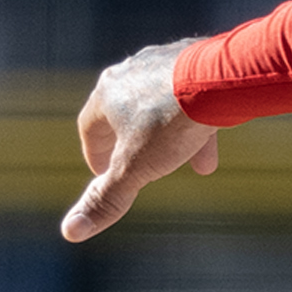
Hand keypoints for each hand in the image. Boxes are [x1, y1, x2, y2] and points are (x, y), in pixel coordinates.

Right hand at [62, 39, 218, 241]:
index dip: (94, 152)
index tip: (101, 171)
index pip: (90, 126)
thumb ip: (108, 198)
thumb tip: (70, 232)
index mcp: (106, 94)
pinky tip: (212, 142)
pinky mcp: (196, 59)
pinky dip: (197, 122)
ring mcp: (163, 63)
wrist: (221, 81)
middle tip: (136, 163)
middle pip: (124, 113)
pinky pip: (192, 96)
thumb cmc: (171, 123)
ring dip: (170, 137)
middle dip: (131, 143)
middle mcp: (130, 73)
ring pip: (161, 106)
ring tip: (187, 162)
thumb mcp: (136, 168)